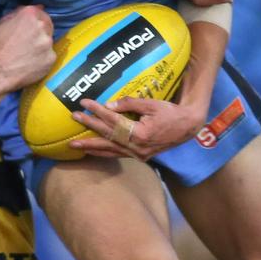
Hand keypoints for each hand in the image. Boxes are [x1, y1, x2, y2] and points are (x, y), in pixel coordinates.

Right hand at [0, 5, 54, 90]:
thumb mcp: (3, 22)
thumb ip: (20, 13)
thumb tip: (37, 7)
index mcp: (29, 14)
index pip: (41, 13)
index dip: (36, 22)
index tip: (30, 30)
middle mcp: (42, 26)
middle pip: (47, 27)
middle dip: (40, 33)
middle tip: (28, 43)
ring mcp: (48, 43)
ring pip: (48, 42)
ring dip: (41, 47)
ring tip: (27, 55)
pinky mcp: (51, 58)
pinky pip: (49, 57)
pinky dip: (43, 60)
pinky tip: (31, 64)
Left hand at [70, 95, 202, 159]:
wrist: (188, 128)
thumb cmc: (171, 113)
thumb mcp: (151, 104)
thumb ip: (129, 104)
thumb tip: (108, 105)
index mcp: (140, 133)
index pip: (113, 120)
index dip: (97, 111)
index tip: (84, 103)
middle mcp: (137, 147)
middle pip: (107, 137)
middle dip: (88, 128)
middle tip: (73, 119)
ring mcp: (138, 154)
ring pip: (109, 151)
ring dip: (90, 147)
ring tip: (73, 145)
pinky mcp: (139, 156)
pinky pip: (117, 155)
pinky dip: (103, 153)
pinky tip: (92, 151)